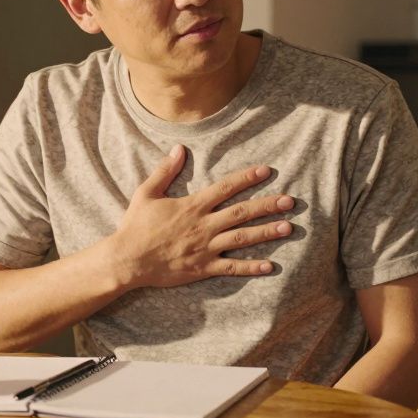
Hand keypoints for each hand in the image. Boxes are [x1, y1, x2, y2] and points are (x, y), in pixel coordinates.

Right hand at [107, 144, 295, 289]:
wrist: (127, 260)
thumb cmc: (135, 227)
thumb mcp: (147, 193)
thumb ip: (165, 171)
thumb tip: (178, 149)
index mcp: (193, 206)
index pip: (226, 188)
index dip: (247, 178)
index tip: (266, 171)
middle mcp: (204, 225)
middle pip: (242, 212)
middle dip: (267, 205)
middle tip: (290, 201)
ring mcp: (206, 248)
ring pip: (242, 238)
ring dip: (267, 232)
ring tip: (288, 227)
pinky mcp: (203, 268)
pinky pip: (232, 267)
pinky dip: (252, 267)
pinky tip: (270, 266)